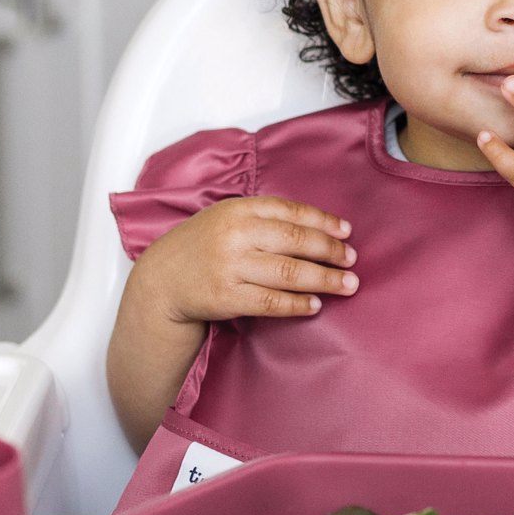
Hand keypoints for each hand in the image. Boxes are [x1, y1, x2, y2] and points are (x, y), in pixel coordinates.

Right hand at [134, 195, 357, 323]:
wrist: (161, 280)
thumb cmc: (202, 246)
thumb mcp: (226, 218)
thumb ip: (264, 217)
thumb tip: (317, 226)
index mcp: (238, 209)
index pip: (290, 211)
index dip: (323, 221)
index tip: (346, 232)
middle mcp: (235, 235)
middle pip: (295, 240)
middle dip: (329, 250)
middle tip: (352, 260)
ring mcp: (230, 266)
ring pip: (288, 272)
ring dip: (324, 279)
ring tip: (347, 284)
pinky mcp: (226, 296)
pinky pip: (271, 301)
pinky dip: (297, 304)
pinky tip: (315, 304)